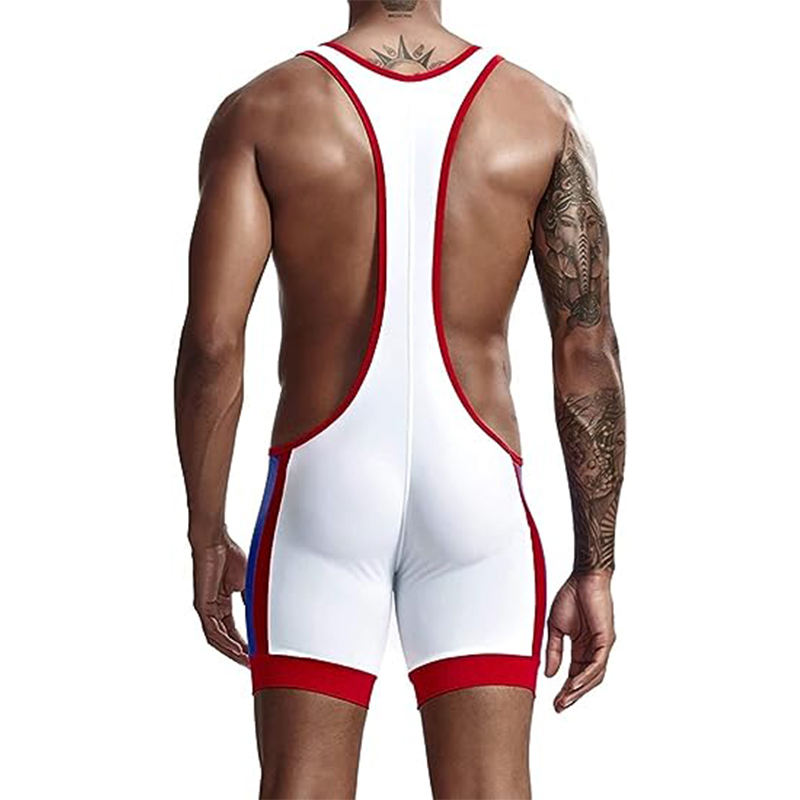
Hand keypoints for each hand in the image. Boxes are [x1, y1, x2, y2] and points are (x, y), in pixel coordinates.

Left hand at [191, 528, 248, 665]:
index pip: (232, 630)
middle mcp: (212, 609)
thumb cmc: (228, 555)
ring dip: (231, 651)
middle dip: (237, 652)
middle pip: (224, 638)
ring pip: (217, 638)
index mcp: (222, 604)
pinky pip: (212, 630)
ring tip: (245, 661)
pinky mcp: (202, 605)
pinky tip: (236, 648)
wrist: (215, 542)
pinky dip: (224, 641)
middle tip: (251, 664)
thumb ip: (250, 600)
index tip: (255, 654)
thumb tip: (261, 615)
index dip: (243, 643)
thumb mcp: (247, 582)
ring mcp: (205, 608)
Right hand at [545, 571, 615, 711]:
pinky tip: (575, 684)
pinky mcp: (606, 640)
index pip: (575, 674)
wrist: (584, 578)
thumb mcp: (555, 628)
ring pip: (593, 676)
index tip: (555, 702)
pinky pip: (598, 664)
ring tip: (565, 699)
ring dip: (579, 689)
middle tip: (560, 707)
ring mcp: (601, 646)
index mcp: (581, 647)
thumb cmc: (572, 596)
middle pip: (585, 680)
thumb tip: (550, 674)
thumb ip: (554, 651)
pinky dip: (586, 676)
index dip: (565, 689)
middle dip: (572, 695)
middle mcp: (593, 649)